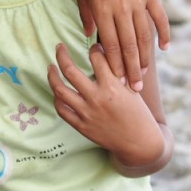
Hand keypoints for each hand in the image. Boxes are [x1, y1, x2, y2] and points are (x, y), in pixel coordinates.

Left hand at [49, 43, 164, 168]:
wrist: (139, 143)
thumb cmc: (138, 113)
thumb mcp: (132, 89)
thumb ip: (119, 72)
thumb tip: (107, 50)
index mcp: (112, 86)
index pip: (96, 58)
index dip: (94, 48)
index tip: (93, 47)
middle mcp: (97, 98)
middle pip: (70, 70)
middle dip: (61, 55)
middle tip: (59, 47)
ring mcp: (87, 113)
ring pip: (60, 90)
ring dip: (52, 76)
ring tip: (51, 67)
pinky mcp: (82, 126)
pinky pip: (62, 110)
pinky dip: (57, 99)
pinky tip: (57, 91)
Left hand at [74, 0, 169, 91]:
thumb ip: (86, 13)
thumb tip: (91, 37)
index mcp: (101, 7)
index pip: (110, 44)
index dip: (115, 65)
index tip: (118, 82)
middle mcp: (121, 6)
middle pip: (129, 44)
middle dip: (132, 69)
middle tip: (135, 89)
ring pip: (145, 34)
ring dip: (146, 56)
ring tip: (145, 73)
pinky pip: (159, 16)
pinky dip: (164, 33)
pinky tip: (165, 48)